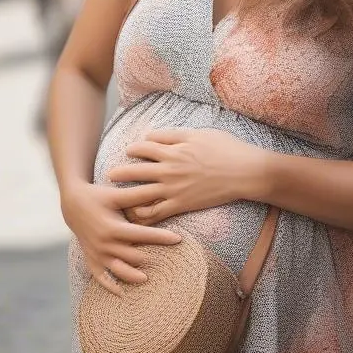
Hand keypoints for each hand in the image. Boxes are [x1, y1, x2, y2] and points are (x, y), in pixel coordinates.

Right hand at [60, 180, 181, 296]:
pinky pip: (100, 278)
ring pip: (118, 270)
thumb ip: (138, 195)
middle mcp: (105, 244)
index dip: (161, 237)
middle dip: (150, 258)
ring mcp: (97, 254)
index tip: (179, 239)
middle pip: (133, 256)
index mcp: (113, 227)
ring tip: (146, 278)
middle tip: (169, 261)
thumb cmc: (98, 196)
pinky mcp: (91, 259)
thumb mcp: (117, 194)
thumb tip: (161, 189)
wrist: (73, 204)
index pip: (142, 235)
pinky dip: (110, 287)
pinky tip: (122, 294)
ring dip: (133, 276)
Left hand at [107, 128, 264, 224]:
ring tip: (114, 199)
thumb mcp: (198, 134)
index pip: (144, 148)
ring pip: (141, 194)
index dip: (133, 149)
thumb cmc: (225, 149)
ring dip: (125, 197)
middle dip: (120, 173)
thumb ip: (173, 135)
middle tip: (108, 175)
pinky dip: (143, 217)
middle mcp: (169, 170)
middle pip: (136, 171)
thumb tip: (151, 135)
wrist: (244, 172)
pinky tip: (135, 218)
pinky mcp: (182, 205)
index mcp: (173, 150)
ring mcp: (174, 189)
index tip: (128, 151)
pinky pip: (157, 213)